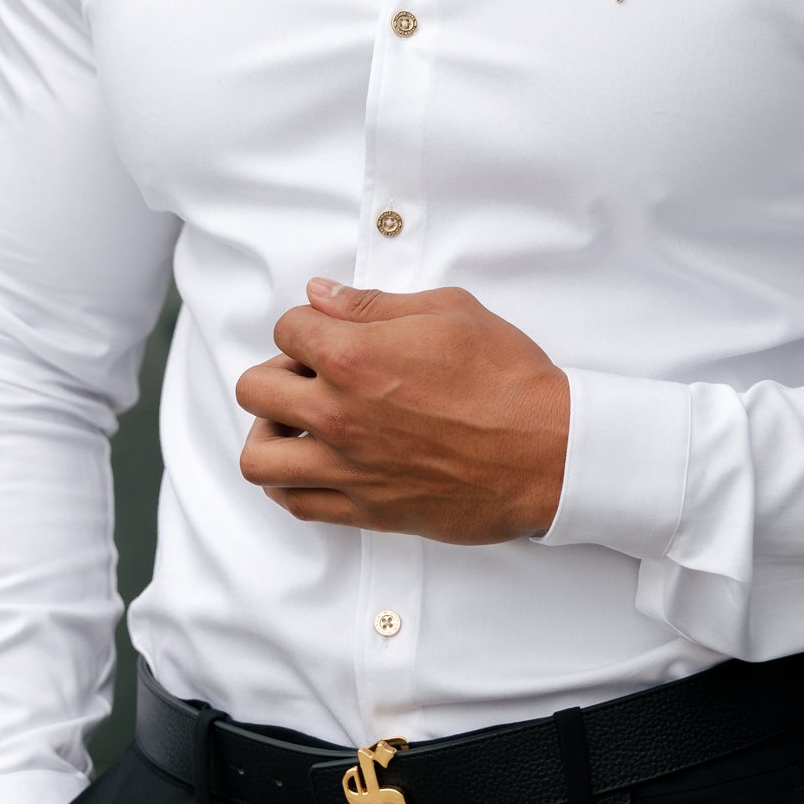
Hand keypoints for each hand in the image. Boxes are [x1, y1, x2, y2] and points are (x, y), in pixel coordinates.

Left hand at [235, 280, 569, 543]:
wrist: (548, 452)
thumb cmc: (509, 378)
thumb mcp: (449, 311)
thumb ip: (374, 303)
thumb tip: (321, 294)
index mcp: (354, 356)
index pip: (286, 328)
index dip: (309, 324)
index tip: (330, 332)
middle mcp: (338, 414)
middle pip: (255, 390)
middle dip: (278, 373)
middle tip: (312, 375)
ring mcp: (348, 467)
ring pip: (258, 458)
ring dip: (270, 434)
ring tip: (298, 425)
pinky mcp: (366, 509)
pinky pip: (295, 504)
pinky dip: (290, 484)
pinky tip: (313, 466)